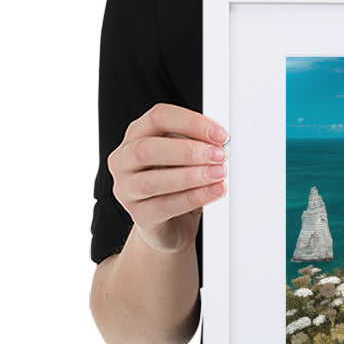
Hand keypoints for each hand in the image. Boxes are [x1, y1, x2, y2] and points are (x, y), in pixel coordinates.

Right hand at [108, 102, 229, 253]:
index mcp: (135, 136)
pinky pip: (164, 207)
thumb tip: (218, 141)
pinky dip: (193, 198)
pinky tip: (213, 192)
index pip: (158, 118)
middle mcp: (124, 161)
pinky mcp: (139, 216)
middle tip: (218, 155)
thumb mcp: (185, 157)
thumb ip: (196, 144)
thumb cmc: (177, 184)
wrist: (171, 224)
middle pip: (147, 148)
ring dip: (190, 176)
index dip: (191, 123)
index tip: (219, 134)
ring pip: (152, 181)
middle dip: (188, 151)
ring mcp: (127, 190)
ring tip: (218, 174)